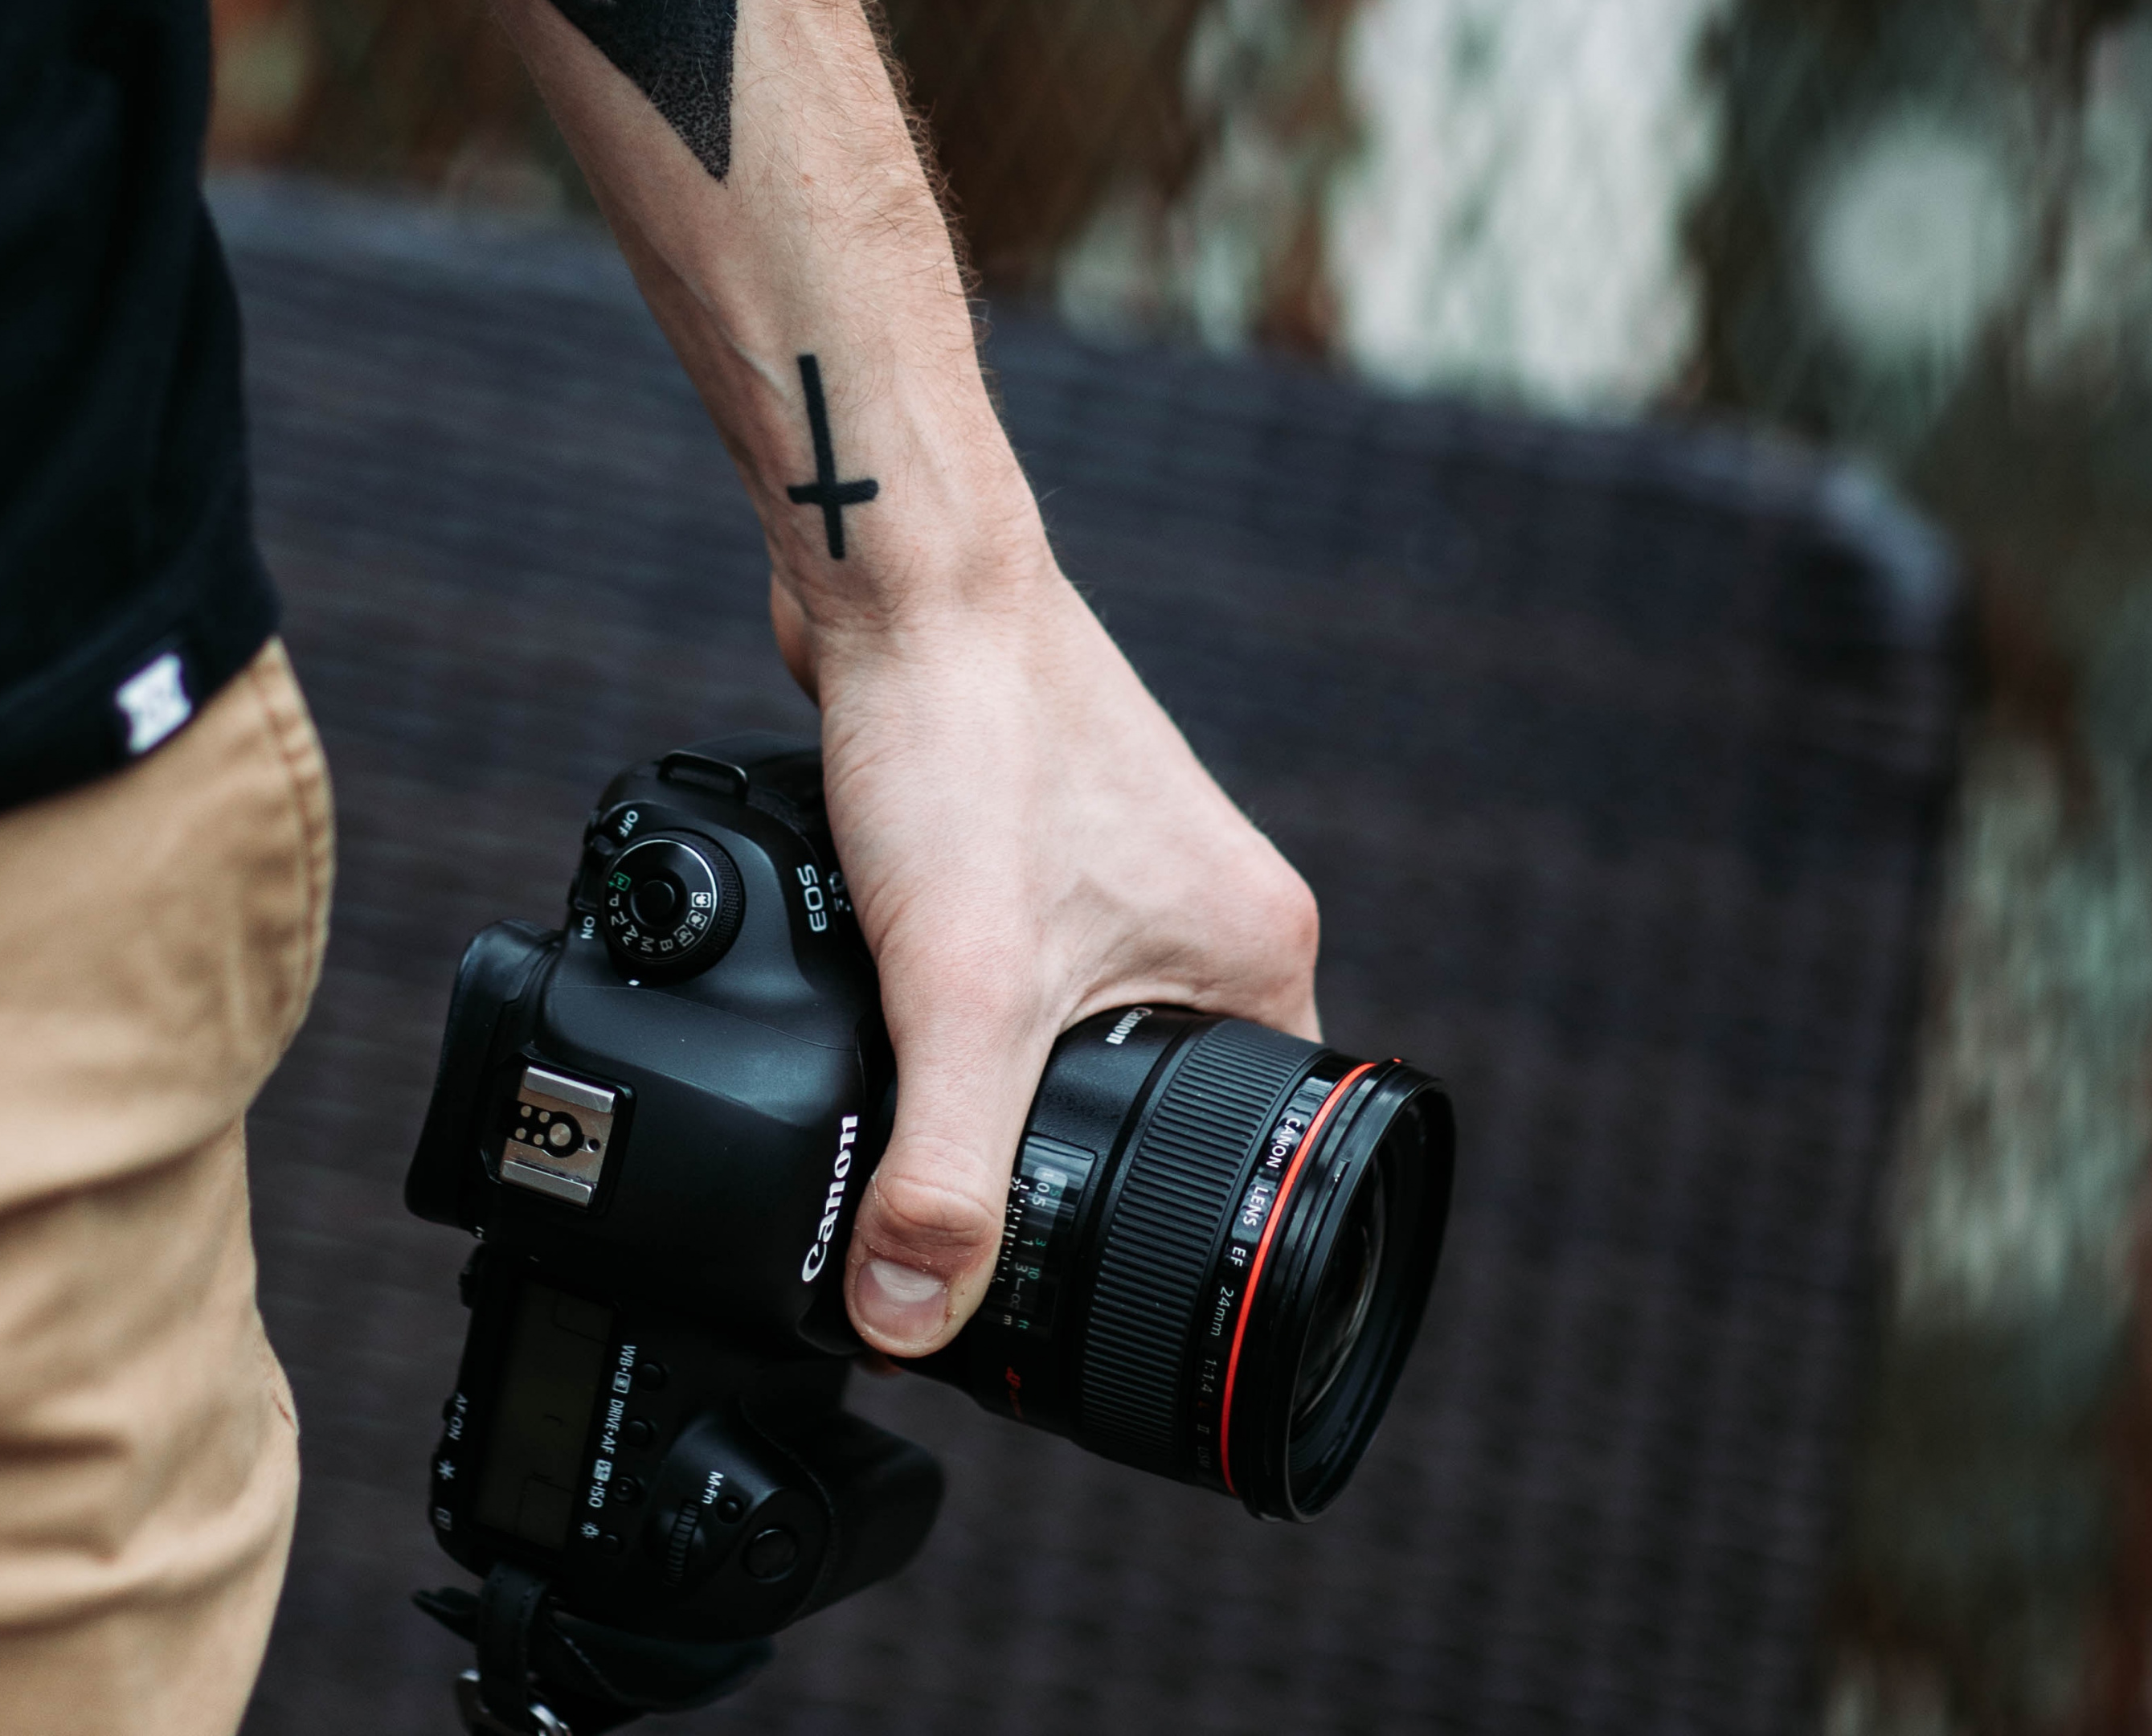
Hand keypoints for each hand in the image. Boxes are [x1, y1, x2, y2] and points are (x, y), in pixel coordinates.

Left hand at [774, 564, 1321, 1356]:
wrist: (895, 581)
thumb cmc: (964, 741)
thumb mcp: (959, 994)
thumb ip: (941, 1171)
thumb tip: (908, 1324)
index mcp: (1256, 956)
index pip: (1255, 1149)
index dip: (1169, 1235)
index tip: (1077, 1291)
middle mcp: (1212, 912)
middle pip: (1159, 1102)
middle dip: (1067, 1162)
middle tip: (974, 1209)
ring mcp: (1129, 870)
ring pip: (1079, 1033)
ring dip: (1008, 1080)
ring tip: (929, 1107)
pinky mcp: (1041, 839)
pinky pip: (1021, 965)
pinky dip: (961, 1006)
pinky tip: (897, 1018)